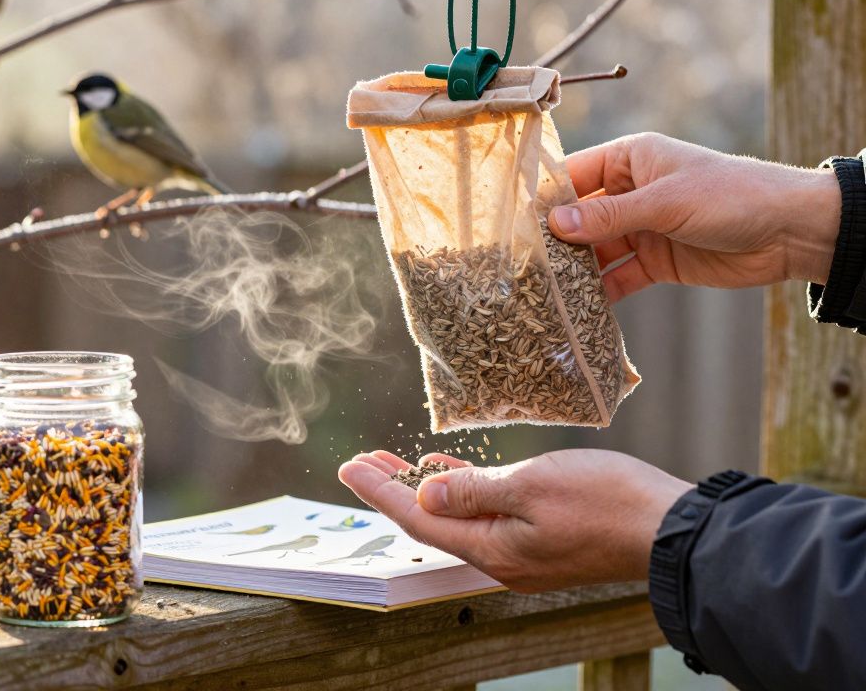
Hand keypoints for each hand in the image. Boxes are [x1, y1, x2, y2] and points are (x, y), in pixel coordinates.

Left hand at [337, 449, 690, 591]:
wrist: (674, 532)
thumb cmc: (607, 503)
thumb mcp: (531, 485)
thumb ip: (473, 489)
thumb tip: (423, 493)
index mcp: (491, 548)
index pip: (417, 518)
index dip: (379, 490)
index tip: (346, 467)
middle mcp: (500, 559)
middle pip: (431, 522)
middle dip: (392, 489)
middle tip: (361, 461)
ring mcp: (523, 554)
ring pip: (457, 519)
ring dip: (424, 489)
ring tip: (393, 462)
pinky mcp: (543, 542)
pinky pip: (486, 518)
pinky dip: (463, 493)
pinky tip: (451, 473)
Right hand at [546, 133, 840, 301]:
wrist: (789, 232)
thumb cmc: (732, 195)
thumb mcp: (666, 202)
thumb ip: (610, 217)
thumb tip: (555, 225)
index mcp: (629, 160)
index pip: (573, 176)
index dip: (543, 198)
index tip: (510, 223)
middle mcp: (629, 192)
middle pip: (578, 218)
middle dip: (553, 241)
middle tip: (519, 265)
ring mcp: (640, 229)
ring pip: (594, 251)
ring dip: (573, 271)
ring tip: (541, 292)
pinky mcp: (654, 262)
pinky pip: (616, 278)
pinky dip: (599, 293)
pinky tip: (577, 309)